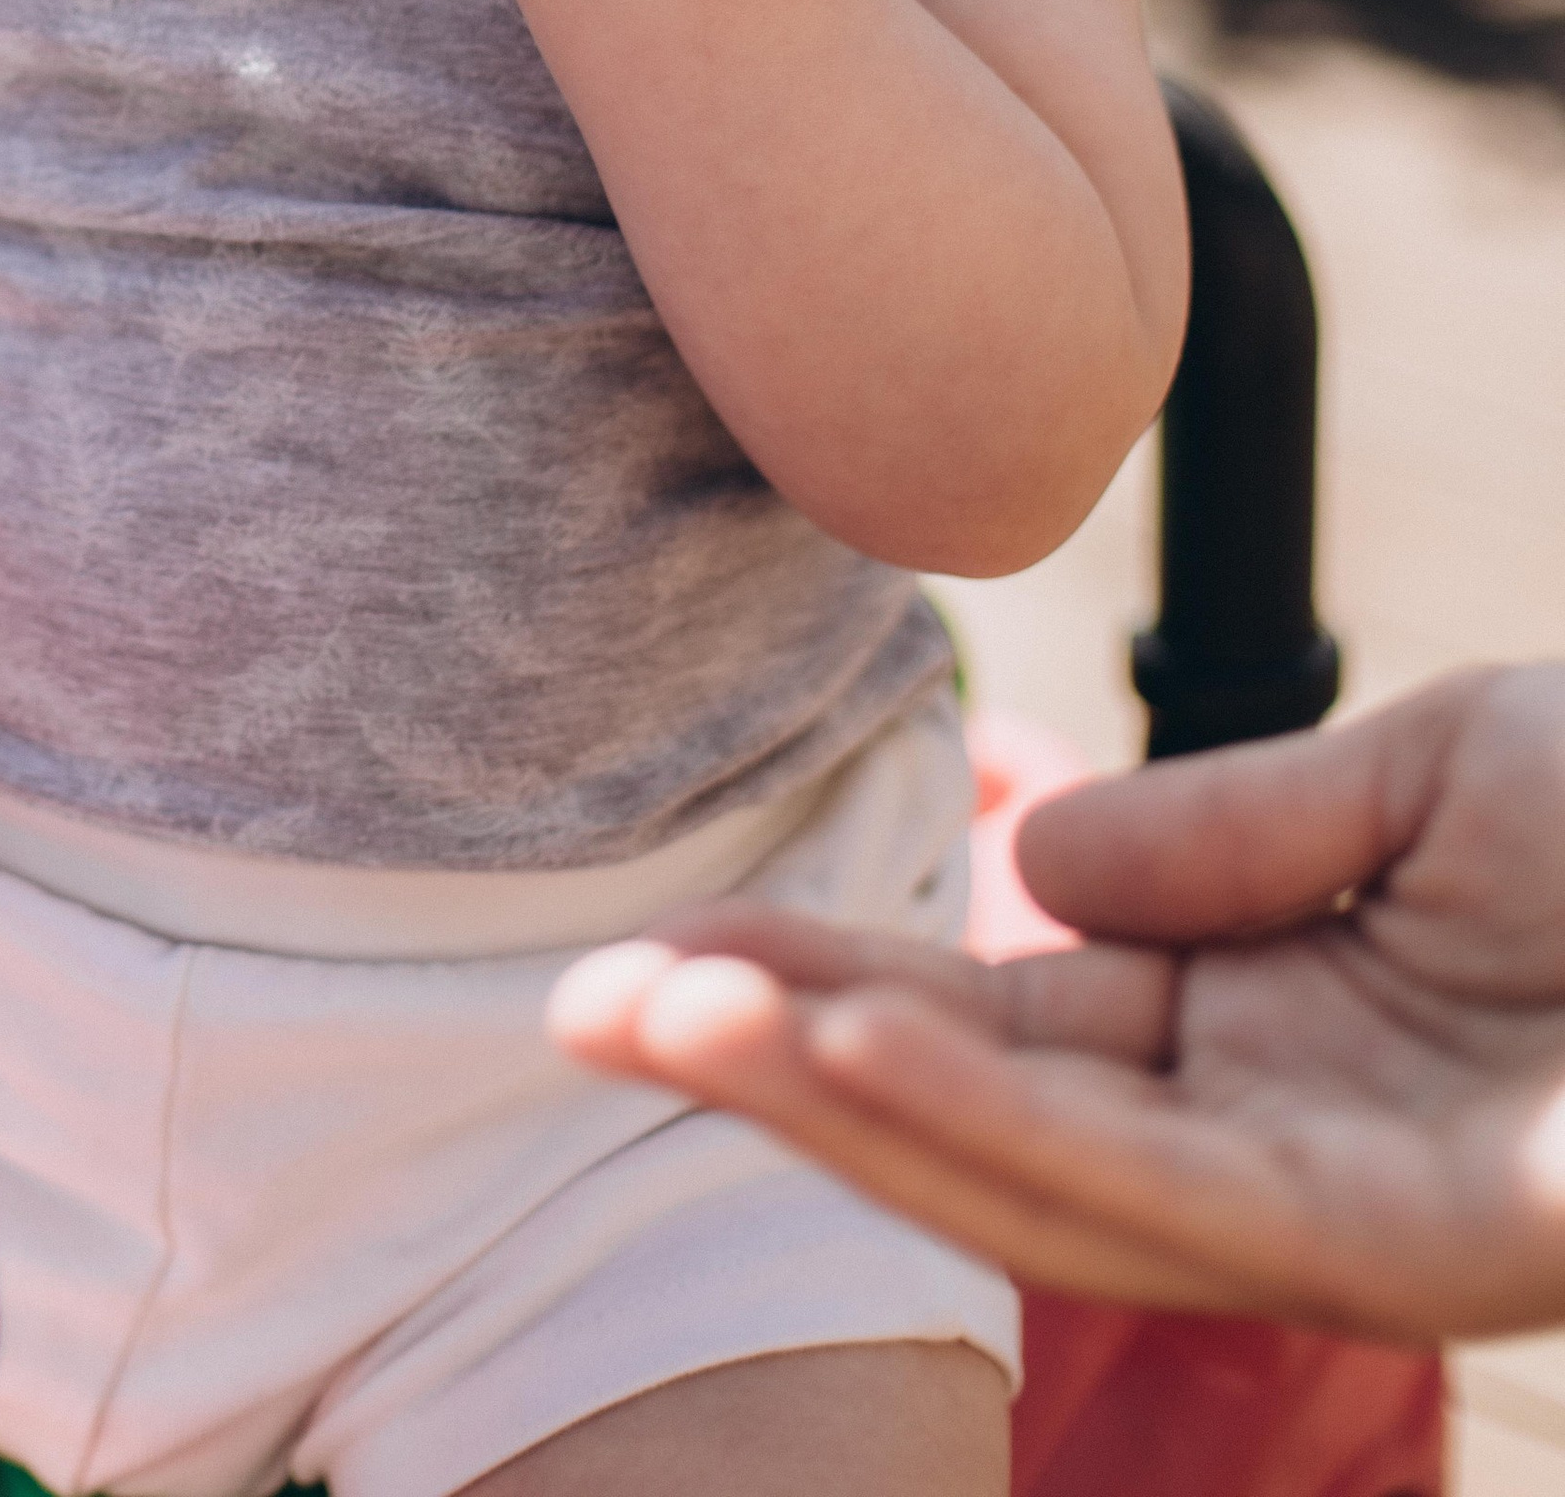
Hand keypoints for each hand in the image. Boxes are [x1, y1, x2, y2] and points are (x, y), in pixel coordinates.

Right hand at [548, 665, 1564, 1343]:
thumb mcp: (1438, 768)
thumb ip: (1235, 830)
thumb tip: (1043, 870)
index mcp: (1257, 1027)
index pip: (997, 1015)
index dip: (829, 986)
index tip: (664, 957)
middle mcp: (1273, 1136)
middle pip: (979, 1117)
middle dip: (777, 1071)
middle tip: (574, 1016)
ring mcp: (1345, 1203)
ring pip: (1044, 1180)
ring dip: (848, 1106)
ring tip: (672, 1026)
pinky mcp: (1427, 1244)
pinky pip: (1176, 1192)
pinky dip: (1006, 1126)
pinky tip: (871, 1055)